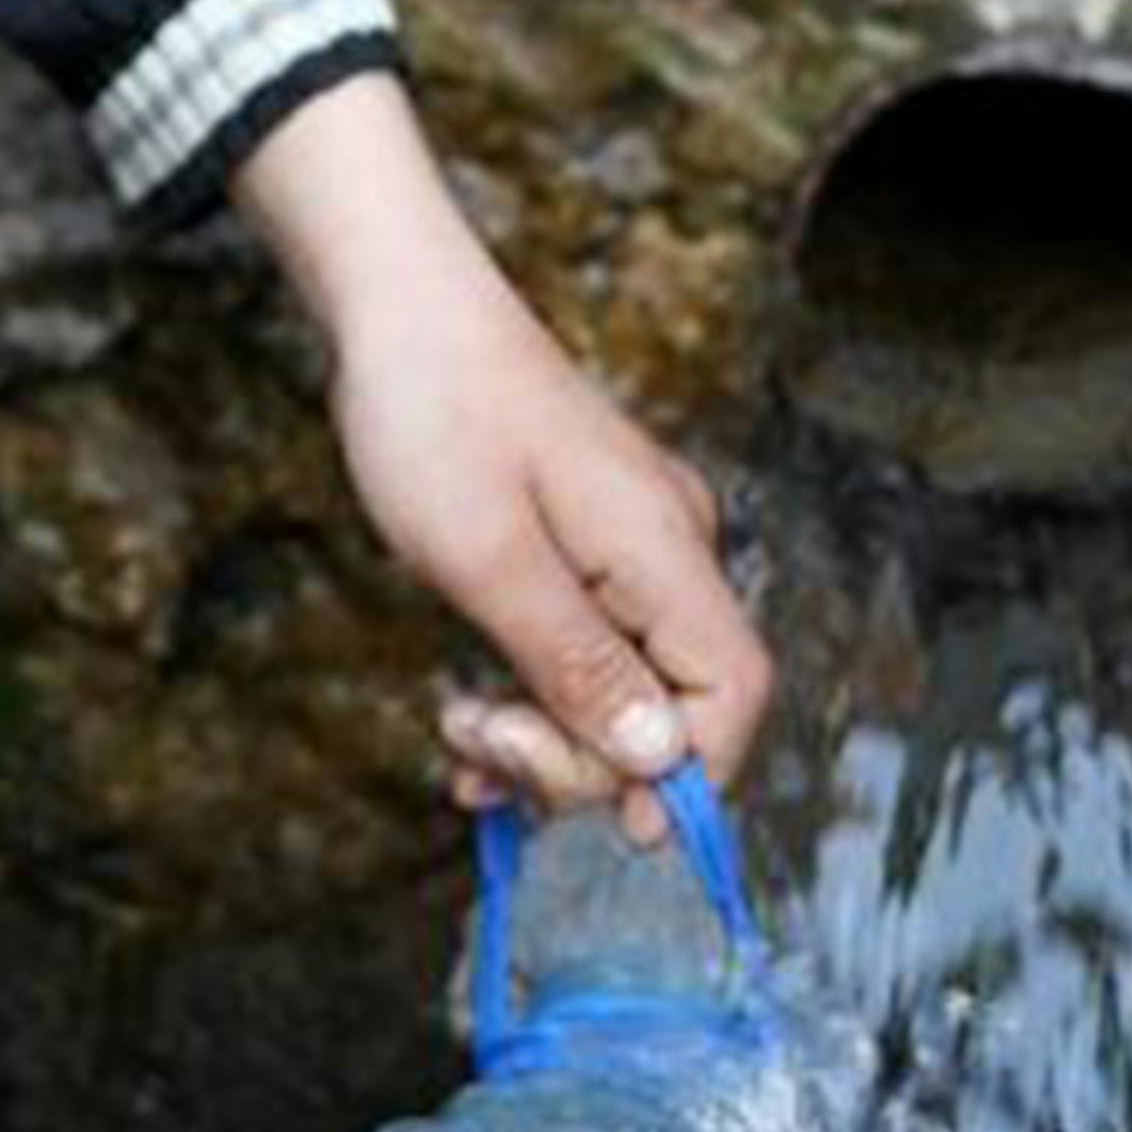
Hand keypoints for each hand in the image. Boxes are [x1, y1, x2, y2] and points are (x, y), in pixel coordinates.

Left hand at [232, 72, 770, 815]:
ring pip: (626, 686)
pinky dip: (537, 699)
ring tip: (454, 730)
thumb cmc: (434, 416)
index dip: (686, 774)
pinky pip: (590, 652)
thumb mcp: (488, 560)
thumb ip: (579, 666)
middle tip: (472, 737)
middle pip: (677, 703)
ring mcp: (633, 548)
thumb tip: (660, 762)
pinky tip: (472, 719)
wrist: (399, 309)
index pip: (731, 692)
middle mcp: (669, 551)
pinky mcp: (590, 547)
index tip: (603, 822)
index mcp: (664, 548)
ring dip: (549, 735)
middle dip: (582, 754)